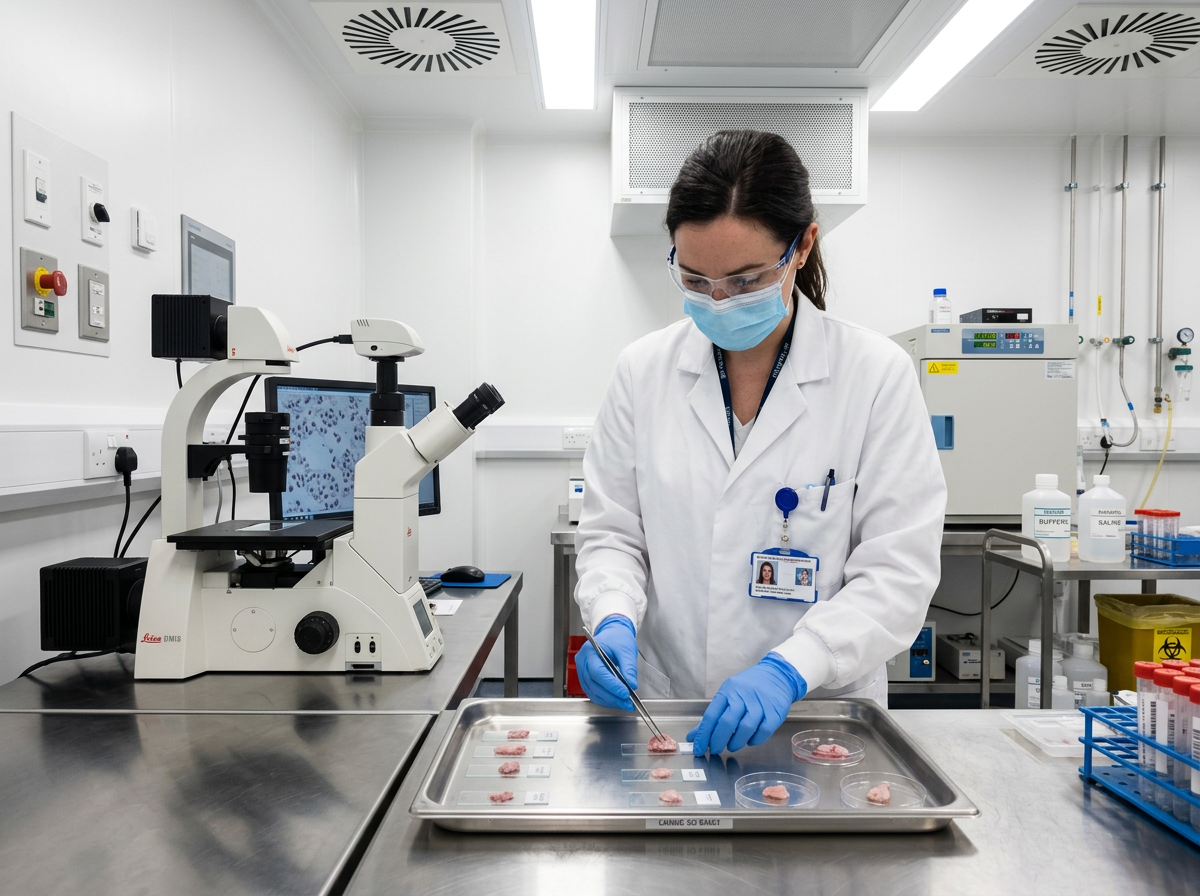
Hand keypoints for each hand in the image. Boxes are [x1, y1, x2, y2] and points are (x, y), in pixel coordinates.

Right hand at [576, 615, 638, 711]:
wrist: (612, 634)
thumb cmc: (617, 638)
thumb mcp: (626, 649)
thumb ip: (629, 668)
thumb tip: (631, 685)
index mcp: (590, 651)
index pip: (598, 672)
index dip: (611, 685)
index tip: (625, 693)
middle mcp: (582, 662)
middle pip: (594, 684)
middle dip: (612, 696)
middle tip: (628, 702)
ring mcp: (582, 672)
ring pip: (593, 692)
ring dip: (609, 700)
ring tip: (625, 703)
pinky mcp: (586, 679)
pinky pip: (593, 693)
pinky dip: (605, 699)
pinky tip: (616, 700)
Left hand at [687, 653, 806, 754]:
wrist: (777, 675)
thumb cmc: (749, 687)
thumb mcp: (728, 695)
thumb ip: (712, 717)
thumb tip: (693, 736)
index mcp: (727, 691)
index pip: (711, 716)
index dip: (703, 735)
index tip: (699, 749)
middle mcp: (743, 696)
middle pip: (727, 723)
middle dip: (718, 741)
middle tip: (715, 750)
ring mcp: (760, 704)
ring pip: (745, 728)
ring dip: (736, 742)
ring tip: (732, 745)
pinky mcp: (775, 712)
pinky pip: (763, 732)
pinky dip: (754, 740)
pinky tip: (750, 740)